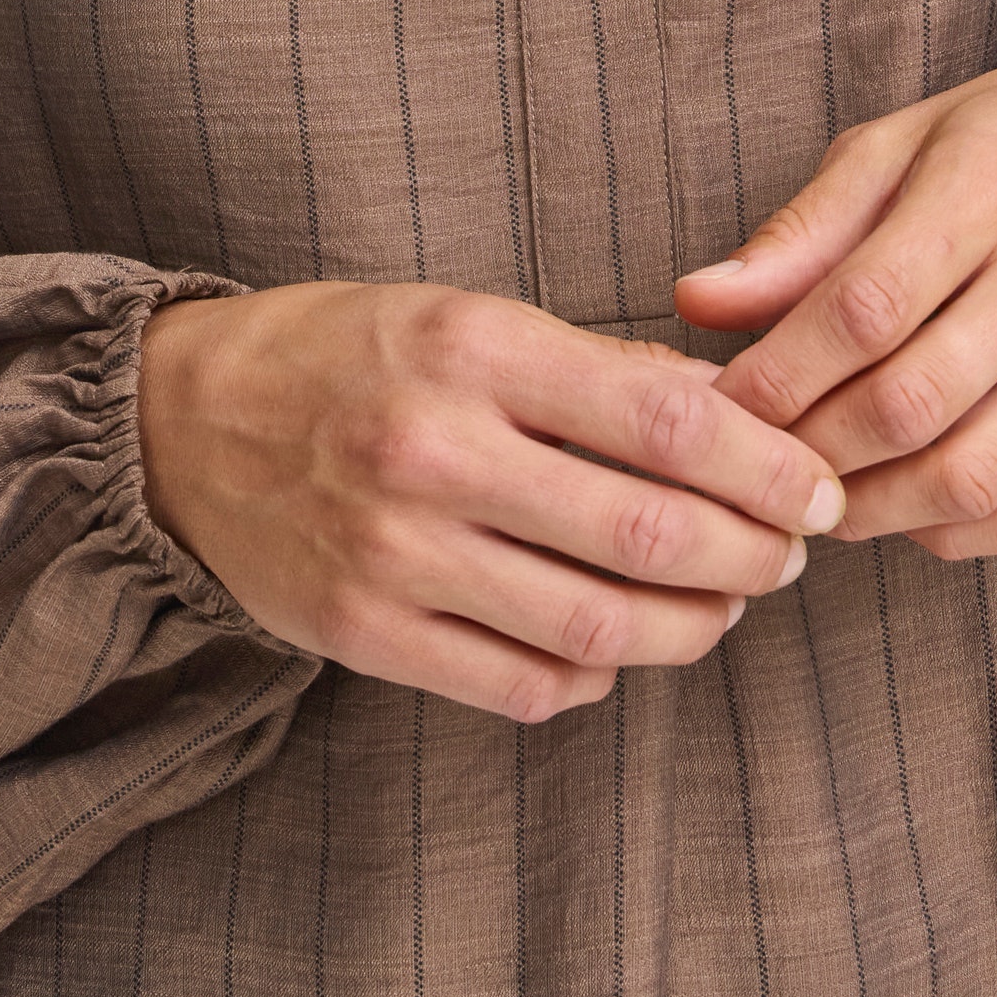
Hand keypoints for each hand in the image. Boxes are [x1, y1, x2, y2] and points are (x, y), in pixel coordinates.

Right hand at [137, 280, 846, 723]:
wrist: (179, 423)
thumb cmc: (346, 352)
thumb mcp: (464, 313)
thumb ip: (594, 365)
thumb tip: (729, 411)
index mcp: (472, 347)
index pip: (665, 419)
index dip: (765, 466)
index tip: (817, 487)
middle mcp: (434, 451)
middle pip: (647, 534)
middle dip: (751, 556)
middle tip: (790, 557)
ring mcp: (395, 554)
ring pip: (597, 626)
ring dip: (691, 627)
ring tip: (724, 605)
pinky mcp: (364, 635)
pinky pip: (523, 683)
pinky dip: (596, 672)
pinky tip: (619, 640)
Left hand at [675, 52, 996, 561]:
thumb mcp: (896, 147)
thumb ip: (800, 233)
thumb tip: (697, 304)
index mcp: (987, 188)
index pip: (865, 307)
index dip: (779, 373)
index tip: (719, 405)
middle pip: (913, 403)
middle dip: (812, 452)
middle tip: (755, 463)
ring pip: (974, 478)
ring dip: (874, 509)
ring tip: (819, 494)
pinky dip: (953, 533)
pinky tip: (904, 506)